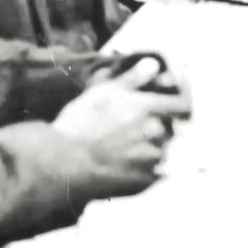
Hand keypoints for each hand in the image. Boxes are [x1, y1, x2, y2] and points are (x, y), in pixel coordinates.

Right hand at [53, 59, 193, 194]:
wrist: (62, 165)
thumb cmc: (79, 125)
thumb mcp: (103, 93)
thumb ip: (133, 78)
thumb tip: (155, 64)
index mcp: (148, 108)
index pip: (185, 104)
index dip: (184, 99)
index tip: (177, 97)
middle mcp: (156, 133)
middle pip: (172, 128)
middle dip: (161, 125)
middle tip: (134, 127)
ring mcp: (152, 160)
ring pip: (162, 149)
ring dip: (152, 146)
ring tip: (123, 147)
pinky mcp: (144, 182)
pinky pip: (154, 172)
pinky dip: (144, 167)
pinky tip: (122, 164)